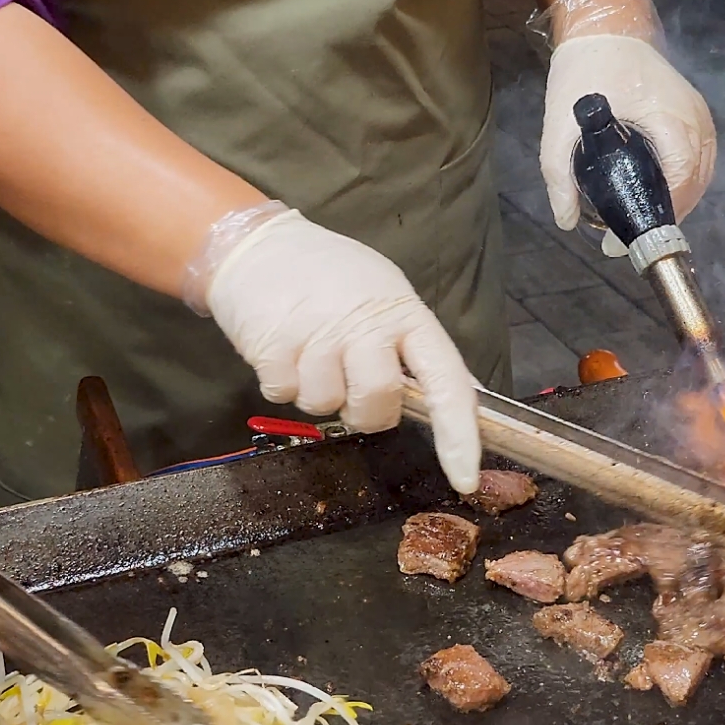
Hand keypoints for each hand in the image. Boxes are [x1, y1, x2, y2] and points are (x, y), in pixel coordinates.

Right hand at [204, 210, 480, 492]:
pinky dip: (280, 382)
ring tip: (308, 350)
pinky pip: (283, 395)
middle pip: (378, 404)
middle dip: (363, 411)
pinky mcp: (272, 347)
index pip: (447, 382)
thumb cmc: (331, 276)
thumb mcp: (387, 297)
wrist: (258, 246)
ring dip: (315, 391)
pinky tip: (282, 347)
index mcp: (405, 315)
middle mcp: (366, 325)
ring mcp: (317, 335)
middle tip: (347, 381)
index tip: (465, 479)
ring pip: (324, 405)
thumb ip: (416, 347)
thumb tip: (463, 394)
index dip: (460, 435)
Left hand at [539, 35, 716, 237]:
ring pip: (702, 173)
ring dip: (677, 202)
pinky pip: (700, 159)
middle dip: (666, 215)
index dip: (659, 213)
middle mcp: (693, 117)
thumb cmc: (584, 73)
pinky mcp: (696, 115)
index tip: (629, 239)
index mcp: (668, 116)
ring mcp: (700, 115)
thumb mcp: (559, 123)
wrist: (606, 30)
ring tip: (643, 224)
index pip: (679, 177)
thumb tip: (566, 220)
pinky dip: (684, 183)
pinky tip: (658, 198)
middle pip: (695, 181)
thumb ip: (558, 172)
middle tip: (630, 239)